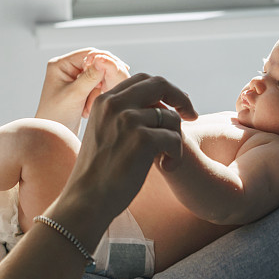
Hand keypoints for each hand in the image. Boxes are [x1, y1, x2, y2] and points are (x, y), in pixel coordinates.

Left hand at [35, 48, 129, 133]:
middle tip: (105, 90)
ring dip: (96, 91)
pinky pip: (95, 87)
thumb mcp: (75, 95)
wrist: (52, 135)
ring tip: (87, 107)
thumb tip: (103, 60)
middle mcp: (65, 68)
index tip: (117, 68)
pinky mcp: (79, 89)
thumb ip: (90, 77)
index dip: (103, 59)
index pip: (87, 53)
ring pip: (97, 76)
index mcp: (59, 65)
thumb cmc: (57, 116)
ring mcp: (72, 79)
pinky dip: (95, 97)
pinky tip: (87, 110)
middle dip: (99, 79)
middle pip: (93, 64)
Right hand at [59, 74, 196, 228]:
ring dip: (176, 138)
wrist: (87, 199)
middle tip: (192, 116)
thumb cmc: (98, 172)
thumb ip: (122, 114)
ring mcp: (128, 120)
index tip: (176, 105)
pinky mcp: (142, 140)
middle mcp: (114, 104)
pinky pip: (175, 138)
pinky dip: (176, 155)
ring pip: (171, 117)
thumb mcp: (103, 132)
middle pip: (160, 84)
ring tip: (167, 158)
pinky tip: (167, 168)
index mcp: (103, 100)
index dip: (164, 90)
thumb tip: (158, 105)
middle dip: (181, 98)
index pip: (142, 79)